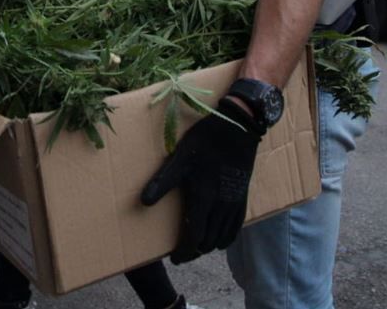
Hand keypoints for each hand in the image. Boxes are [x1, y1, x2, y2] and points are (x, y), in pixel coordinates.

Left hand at [140, 98, 261, 262]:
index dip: (183, 253)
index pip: (193, 238)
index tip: (174, 259)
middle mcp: (220, 207)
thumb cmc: (205, 141)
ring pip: (221, 238)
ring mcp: (234, 203)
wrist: (237, 128)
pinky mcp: (243, 197)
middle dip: (193, 251)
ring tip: (196, 245)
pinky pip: (236, 228)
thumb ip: (162, 182)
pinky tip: (219, 239)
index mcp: (203, 199)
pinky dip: (226, 239)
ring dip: (208, 246)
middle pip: (207, 242)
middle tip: (182, 251)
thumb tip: (143, 202)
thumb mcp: (179, 159)